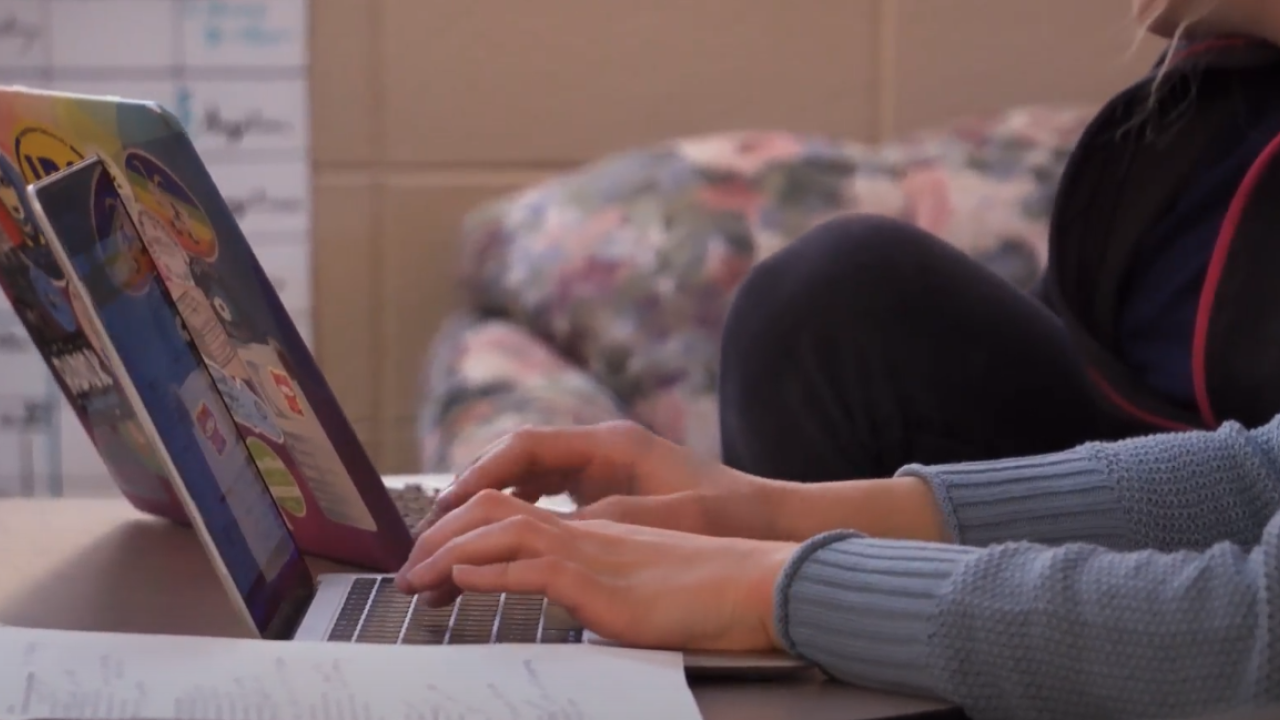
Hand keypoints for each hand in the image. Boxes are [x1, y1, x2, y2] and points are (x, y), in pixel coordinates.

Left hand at [396, 489, 796, 652]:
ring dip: (447, 555)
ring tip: (414, 580)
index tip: (435, 558)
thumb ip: (604, 587)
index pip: (513, 514)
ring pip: (501, 535)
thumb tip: (576, 602)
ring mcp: (593, 553)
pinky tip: (460, 582)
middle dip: (440, 536)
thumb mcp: (644, 586)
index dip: (466, 529)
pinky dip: (490, 572)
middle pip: (493, 513)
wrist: (755, 585)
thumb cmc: (711, 592)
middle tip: (407, 570)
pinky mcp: (602, 585)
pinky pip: (534, 568)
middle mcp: (586, 532)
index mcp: (594, 531)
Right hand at [424, 421, 793, 539]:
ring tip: (452, 535)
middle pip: (518, 457)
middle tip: (436, 524)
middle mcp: (599, 446)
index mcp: (610, 443)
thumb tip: (550, 526)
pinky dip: (516, 510)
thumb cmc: (724, 514)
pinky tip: (495, 538)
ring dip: (491, 500)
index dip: (482, 472)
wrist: (766, 517)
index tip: (448, 502)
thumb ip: (610, 517)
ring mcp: (601, 465)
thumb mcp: (667, 518)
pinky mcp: (606, 486)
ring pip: (528, 475)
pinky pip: (546, 491)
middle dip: (474, 487)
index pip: (527, 446)